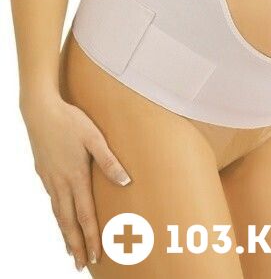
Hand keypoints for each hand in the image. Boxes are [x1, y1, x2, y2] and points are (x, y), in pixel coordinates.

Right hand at [20, 94, 130, 270]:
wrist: (41, 111)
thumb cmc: (70, 122)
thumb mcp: (94, 138)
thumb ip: (109, 161)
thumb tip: (125, 181)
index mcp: (76, 177)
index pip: (85, 215)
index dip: (91, 237)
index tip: (95, 256)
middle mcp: (60, 183)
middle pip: (67, 221)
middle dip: (75, 245)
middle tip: (80, 264)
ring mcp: (49, 179)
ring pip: (57, 213)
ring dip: (65, 233)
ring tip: (70, 249)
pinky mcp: (43, 172)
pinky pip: (51, 201)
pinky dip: (57, 216)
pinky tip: (60, 217)